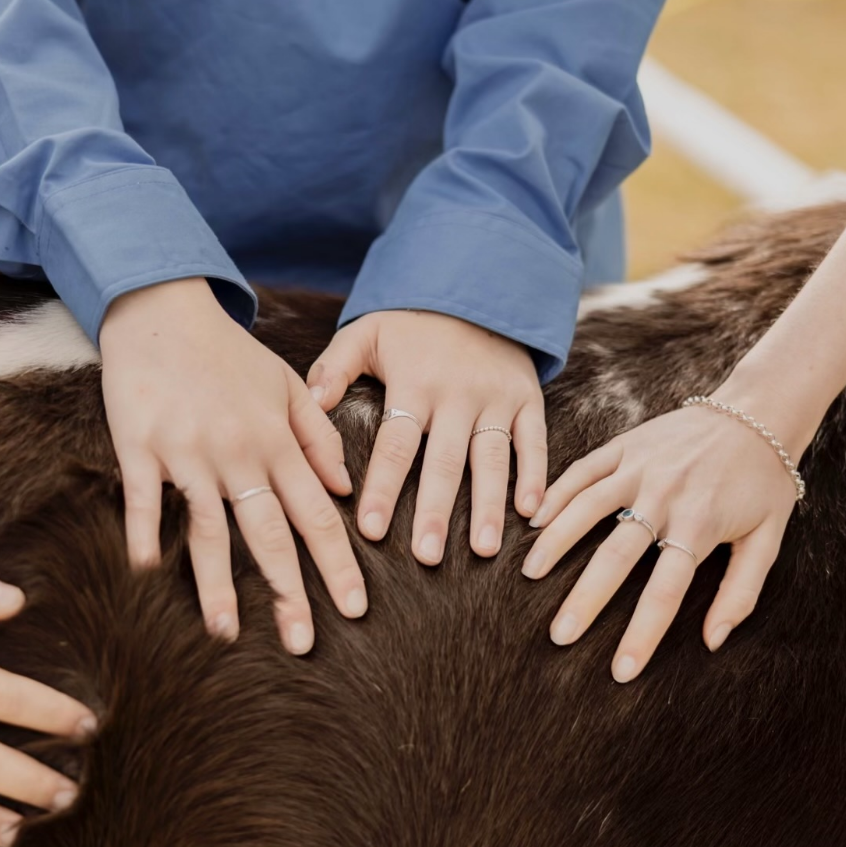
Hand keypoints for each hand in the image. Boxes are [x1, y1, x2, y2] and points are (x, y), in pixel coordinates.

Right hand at [99, 278, 365, 653]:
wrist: (163, 309)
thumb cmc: (227, 351)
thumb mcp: (285, 383)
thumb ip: (318, 434)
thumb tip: (344, 489)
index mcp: (276, 440)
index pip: (316, 514)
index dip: (337, 564)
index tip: (356, 608)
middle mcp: (238, 452)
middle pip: (269, 533)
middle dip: (289, 592)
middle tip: (303, 644)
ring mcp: (187, 452)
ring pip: (208, 528)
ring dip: (217, 584)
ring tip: (227, 633)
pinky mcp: (140, 446)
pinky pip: (144, 499)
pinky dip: (144, 533)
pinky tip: (146, 573)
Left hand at [307, 310, 546, 562]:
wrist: (476, 289)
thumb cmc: (410, 324)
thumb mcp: (367, 332)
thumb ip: (334, 367)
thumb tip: (310, 405)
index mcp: (415, 384)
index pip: (396, 445)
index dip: (384, 488)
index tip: (372, 529)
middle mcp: (458, 395)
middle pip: (445, 462)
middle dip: (436, 511)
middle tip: (427, 558)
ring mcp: (497, 398)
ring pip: (492, 459)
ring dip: (487, 506)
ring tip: (482, 550)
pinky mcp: (528, 399)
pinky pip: (534, 441)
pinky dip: (535, 475)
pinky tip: (531, 512)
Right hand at [522, 390, 800, 681]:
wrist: (757, 411)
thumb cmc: (764, 482)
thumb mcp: (768, 539)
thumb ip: (741, 592)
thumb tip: (713, 642)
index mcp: (701, 526)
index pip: (665, 592)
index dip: (642, 635)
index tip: (619, 670)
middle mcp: (665, 497)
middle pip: (616, 556)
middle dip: (585, 600)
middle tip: (559, 635)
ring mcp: (640, 468)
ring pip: (587, 508)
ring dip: (556, 543)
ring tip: (529, 575)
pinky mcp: (624, 446)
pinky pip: (582, 471)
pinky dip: (556, 494)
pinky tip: (533, 521)